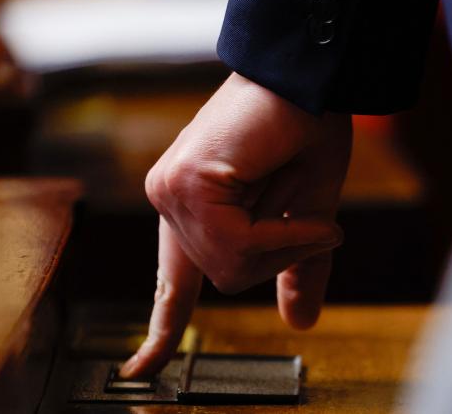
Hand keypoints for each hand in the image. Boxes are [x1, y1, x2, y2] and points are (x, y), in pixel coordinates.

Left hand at [120, 73, 351, 377]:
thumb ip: (296, 268)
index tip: (137, 372)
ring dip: (285, 241)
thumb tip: (298, 323)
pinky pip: (236, 241)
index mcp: (199, 213)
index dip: (161, 331)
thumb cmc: (306, 133)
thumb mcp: (309, 213)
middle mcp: (174, 203)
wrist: (306, 78)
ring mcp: (171, 192)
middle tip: (314, 221)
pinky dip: (281, 230)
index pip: (174, 281)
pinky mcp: (181, 183)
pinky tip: (294, 200)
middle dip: (281, 255)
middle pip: (224, 277)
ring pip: (229, 266)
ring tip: (306, 204)